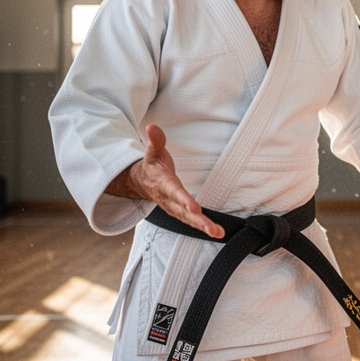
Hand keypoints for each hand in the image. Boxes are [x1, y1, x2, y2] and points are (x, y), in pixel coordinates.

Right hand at [108, 124, 224, 238]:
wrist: (141, 181)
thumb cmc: (152, 165)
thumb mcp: (152, 151)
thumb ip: (155, 140)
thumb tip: (152, 126)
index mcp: (163, 183)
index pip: (174, 192)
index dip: (183, 200)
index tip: (194, 207)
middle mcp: (168, 199)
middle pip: (183, 211)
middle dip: (198, 220)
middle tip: (211, 229)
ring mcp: (174, 207)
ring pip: (189, 219)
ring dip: (203, 227)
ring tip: (218, 233)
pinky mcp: (179, 212)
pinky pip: (191, 221)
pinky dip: (203, 227)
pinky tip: (217, 232)